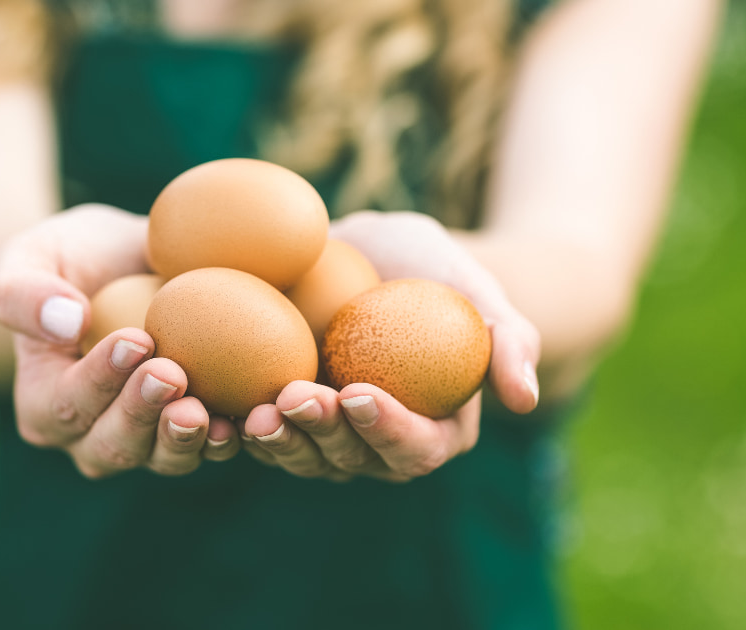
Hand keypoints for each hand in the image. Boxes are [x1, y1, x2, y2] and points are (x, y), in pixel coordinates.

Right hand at [0, 204, 240, 478]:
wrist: (128, 263)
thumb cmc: (69, 257)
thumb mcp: (28, 256)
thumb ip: (22, 292)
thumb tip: (68, 322)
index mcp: (44, 406)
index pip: (67, 403)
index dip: (99, 380)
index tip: (136, 339)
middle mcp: (91, 438)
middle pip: (115, 444)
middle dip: (143, 414)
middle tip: (172, 373)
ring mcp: (146, 442)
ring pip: (164, 457)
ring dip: (186, 438)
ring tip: (206, 410)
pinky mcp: (194, 432)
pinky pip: (210, 446)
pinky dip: (230, 437)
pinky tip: (248, 416)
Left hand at [238, 210, 539, 481]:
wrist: (372, 254)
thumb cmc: (433, 270)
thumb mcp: (477, 288)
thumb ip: (509, 341)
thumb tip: (524, 400)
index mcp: (434, 431)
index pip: (415, 448)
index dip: (387, 430)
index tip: (359, 392)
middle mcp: (379, 447)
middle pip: (352, 461)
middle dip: (323, 436)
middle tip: (297, 397)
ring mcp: (329, 439)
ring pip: (303, 456)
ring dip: (279, 440)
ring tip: (257, 409)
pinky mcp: (286, 420)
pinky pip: (265, 433)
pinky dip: (241, 424)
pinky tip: (221, 403)